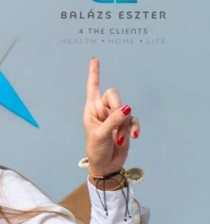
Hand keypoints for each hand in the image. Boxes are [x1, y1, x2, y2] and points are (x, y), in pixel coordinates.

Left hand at [84, 57, 138, 176]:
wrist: (106, 164)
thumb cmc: (96, 149)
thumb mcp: (101, 134)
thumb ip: (113, 120)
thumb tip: (126, 107)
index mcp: (91, 110)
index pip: (92, 88)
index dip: (94, 73)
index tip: (94, 59)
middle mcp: (103, 110)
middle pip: (114, 95)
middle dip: (116, 109)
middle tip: (113, 126)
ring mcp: (115, 117)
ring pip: (126, 109)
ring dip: (123, 125)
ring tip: (116, 138)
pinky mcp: (126, 125)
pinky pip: (133, 119)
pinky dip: (133, 128)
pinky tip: (132, 137)